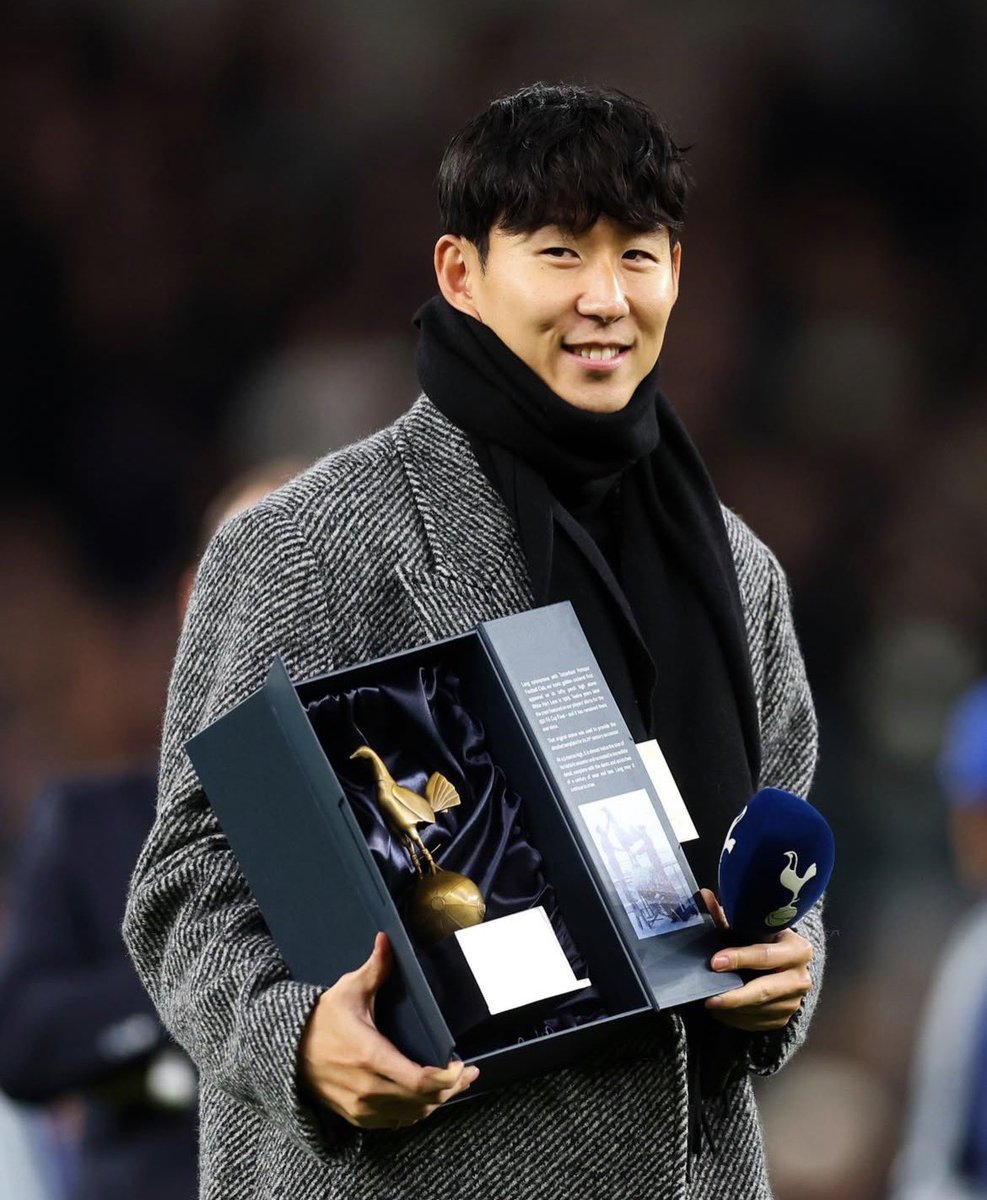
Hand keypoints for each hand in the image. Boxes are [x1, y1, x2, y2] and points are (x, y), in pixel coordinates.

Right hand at [299, 932, 478, 1128]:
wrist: (285, 1052)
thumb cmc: (320, 1019)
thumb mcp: (348, 989)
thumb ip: (375, 967)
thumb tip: (388, 938)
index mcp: (370, 1056)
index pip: (420, 1080)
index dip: (448, 1077)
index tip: (462, 1063)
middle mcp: (368, 1088)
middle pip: (424, 1101)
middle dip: (452, 1088)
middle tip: (468, 1073)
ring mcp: (362, 1107)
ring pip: (413, 1114)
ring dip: (437, 1102)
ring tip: (455, 1084)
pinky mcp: (357, 1117)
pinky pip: (396, 1121)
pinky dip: (416, 1111)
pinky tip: (426, 1098)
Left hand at [700, 888, 812, 1031]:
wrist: (788, 965)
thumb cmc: (765, 941)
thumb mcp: (752, 927)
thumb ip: (728, 915)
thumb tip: (704, 896)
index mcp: (797, 949)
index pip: (765, 956)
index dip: (739, 959)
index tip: (715, 962)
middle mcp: (801, 977)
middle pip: (764, 990)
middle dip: (734, 995)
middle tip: (709, 997)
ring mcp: (795, 1001)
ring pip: (759, 1009)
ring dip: (732, 1009)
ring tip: (708, 1002)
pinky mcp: (785, 1018)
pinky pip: (757, 1022)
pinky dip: (736, 1019)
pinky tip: (721, 1011)